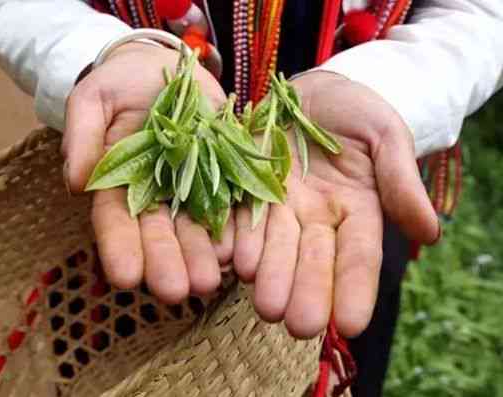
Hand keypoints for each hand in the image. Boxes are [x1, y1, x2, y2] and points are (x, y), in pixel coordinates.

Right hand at [62, 43, 232, 302]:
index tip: (124, 277)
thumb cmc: (120, 83)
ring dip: (202, 256)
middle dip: (166, 263)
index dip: (119, 248)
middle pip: (159, 233)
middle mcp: (155, 194)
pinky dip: (234, 226)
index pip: (115, 220)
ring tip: (210, 282)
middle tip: (175, 292)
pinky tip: (239, 249)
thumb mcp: (93, 99)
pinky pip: (231, 202)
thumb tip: (76, 182)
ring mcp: (191, 187)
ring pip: (195, 227)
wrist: (165, 70)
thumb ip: (82, 135)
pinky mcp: (222, 173)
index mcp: (118, 182)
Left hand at [233, 71, 439, 337]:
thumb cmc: (359, 111)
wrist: (315, 90)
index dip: (355, 289)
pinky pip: (238, 214)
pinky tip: (227, 258)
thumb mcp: (386, 137)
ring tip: (264, 303)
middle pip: (311, 258)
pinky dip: (232, 236)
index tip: (351, 325)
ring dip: (267, 274)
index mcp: (355, 210)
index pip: (358, 256)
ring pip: (272, 244)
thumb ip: (401, 182)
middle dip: (305, 291)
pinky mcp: (246, 188)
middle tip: (297, 325)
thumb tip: (430, 232)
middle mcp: (314, 217)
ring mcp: (278, 205)